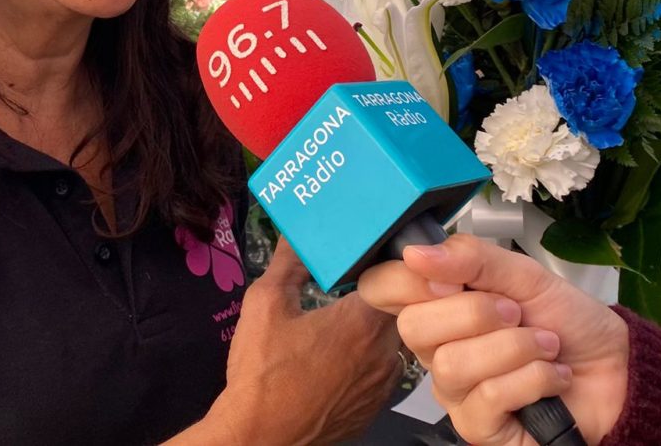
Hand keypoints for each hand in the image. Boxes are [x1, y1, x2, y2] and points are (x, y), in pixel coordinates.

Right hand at [208, 238, 401, 443]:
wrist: (259, 436)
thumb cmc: (262, 371)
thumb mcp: (265, 303)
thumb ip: (288, 261)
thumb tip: (298, 234)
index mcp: (361, 321)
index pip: (397, 277)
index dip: (385, 260)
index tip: (371, 251)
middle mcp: (383, 351)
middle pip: (401, 307)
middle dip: (383, 291)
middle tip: (357, 279)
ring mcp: (383, 383)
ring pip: (394, 340)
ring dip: (377, 326)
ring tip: (346, 318)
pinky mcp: (375, 406)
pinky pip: (384, 370)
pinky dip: (370, 358)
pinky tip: (341, 355)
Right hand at [357, 235, 629, 445]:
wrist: (617, 369)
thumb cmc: (567, 320)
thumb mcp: (524, 274)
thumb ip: (470, 258)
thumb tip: (415, 252)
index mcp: (437, 302)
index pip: (381, 287)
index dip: (404, 279)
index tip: (450, 279)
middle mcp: (436, 346)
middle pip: (413, 326)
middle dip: (476, 313)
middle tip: (516, 313)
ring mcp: (454, 390)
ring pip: (451, 364)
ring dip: (514, 348)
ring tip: (545, 345)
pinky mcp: (477, 427)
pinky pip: (485, 398)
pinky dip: (531, 379)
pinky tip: (551, 378)